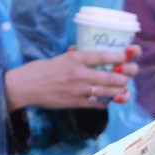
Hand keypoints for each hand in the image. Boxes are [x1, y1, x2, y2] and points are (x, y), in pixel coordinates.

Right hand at [3, 44, 141, 111]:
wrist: (26, 87)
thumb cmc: (42, 70)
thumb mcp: (61, 57)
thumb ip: (76, 56)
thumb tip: (86, 51)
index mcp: (76, 59)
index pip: (104, 55)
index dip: (121, 56)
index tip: (128, 56)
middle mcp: (80, 74)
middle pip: (112, 76)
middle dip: (125, 77)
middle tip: (127, 76)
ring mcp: (79, 90)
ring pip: (109, 92)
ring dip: (120, 91)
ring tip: (122, 88)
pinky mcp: (77, 103)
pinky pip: (100, 104)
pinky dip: (107, 102)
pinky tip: (109, 99)